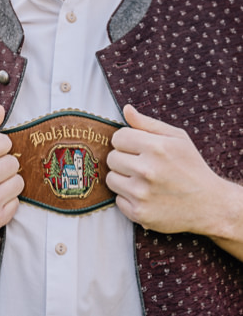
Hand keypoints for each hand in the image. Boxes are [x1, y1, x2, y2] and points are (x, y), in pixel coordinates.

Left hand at [107, 105, 231, 234]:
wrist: (211, 205)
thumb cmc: (192, 168)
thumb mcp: (178, 139)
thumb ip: (148, 124)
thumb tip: (126, 109)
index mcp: (157, 148)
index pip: (118, 137)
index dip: (127, 142)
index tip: (139, 149)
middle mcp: (148, 170)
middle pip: (112, 158)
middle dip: (125, 160)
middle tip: (144, 166)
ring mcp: (142, 193)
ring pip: (111, 179)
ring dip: (124, 179)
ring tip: (145, 181)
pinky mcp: (139, 213)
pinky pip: (118, 199)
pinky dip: (129, 198)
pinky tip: (147, 196)